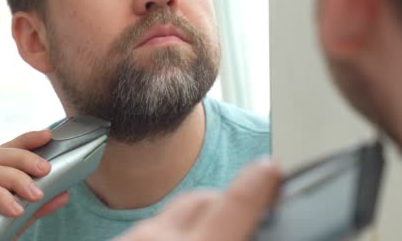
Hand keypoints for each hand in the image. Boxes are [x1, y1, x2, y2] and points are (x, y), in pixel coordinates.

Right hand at [0, 130, 68, 235]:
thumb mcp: (10, 218)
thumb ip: (34, 206)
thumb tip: (61, 194)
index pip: (4, 151)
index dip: (25, 141)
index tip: (46, 135)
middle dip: (25, 158)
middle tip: (46, 169)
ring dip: (16, 179)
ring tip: (36, 194)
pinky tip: (14, 208)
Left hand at [115, 160, 280, 240]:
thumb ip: (232, 234)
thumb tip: (247, 224)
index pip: (235, 205)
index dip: (258, 185)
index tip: (271, 169)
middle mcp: (157, 239)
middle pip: (205, 199)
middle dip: (226, 207)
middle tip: (241, 227)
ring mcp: (131, 239)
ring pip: (175, 212)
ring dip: (195, 221)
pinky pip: (151, 227)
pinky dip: (167, 233)